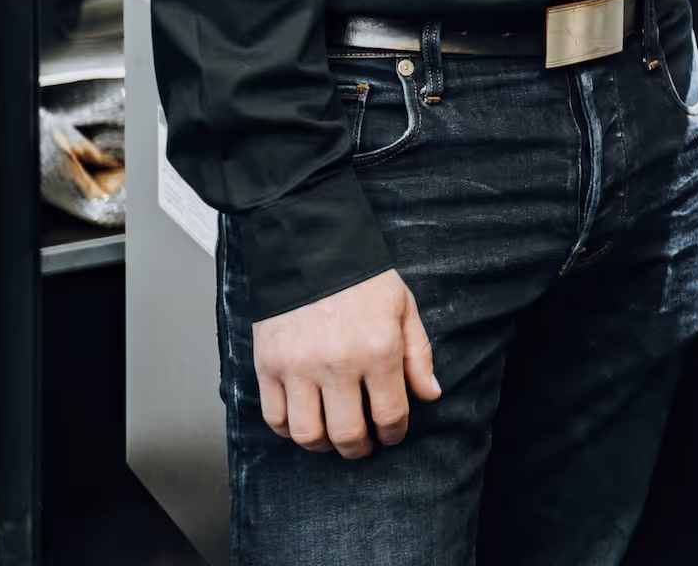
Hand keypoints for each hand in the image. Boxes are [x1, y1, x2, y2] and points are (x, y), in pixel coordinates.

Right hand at [253, 268, 440, 458]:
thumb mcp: (404, 309)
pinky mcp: (268, 366)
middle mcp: (338, 364)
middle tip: (363, 446)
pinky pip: (274, 417)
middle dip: (359, 449)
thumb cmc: (363, 280)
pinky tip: (304, 421)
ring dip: (323, 446)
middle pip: (347, 434)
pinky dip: (288, 430)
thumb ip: (418, 355)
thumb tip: (430, 395)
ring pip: (307, 434)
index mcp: (378, 350)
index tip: (393, 434)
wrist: (312, 249)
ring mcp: (298, 368)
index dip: (394, 433)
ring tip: (332, 438)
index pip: (389, 414)